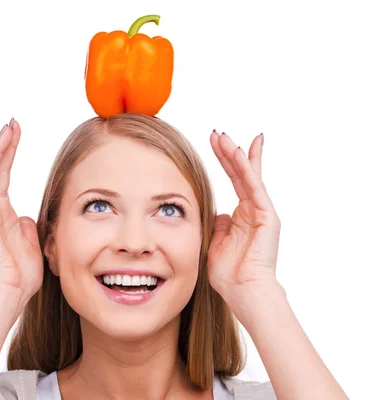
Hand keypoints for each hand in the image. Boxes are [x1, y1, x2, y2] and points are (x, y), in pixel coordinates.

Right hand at [0, 118, 42, 303]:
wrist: (13, 290)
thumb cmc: (22, 273)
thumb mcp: (32, 243)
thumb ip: (28, 226)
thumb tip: (26, 216)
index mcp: (5, 213)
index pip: (4, 175)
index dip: (8, 153)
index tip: (12, 133)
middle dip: (1, 145)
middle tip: (7, 124)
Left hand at [207, 131, 280, 302]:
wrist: (244, 292)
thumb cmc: (230, 274)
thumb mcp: (215, 243)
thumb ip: (217, 225)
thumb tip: (218, 212)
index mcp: (242, 215)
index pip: (233, 180)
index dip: (224, 161)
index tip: (213, 143)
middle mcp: (253, 210)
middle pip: (240, 173)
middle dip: (228, 152)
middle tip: (217, 133)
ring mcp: (262, 212)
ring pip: (248, 176)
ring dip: (236, 156)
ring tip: (224, 137)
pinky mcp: (267, 217)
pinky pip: (254, 188)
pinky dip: (247, 170)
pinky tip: (239, 154)